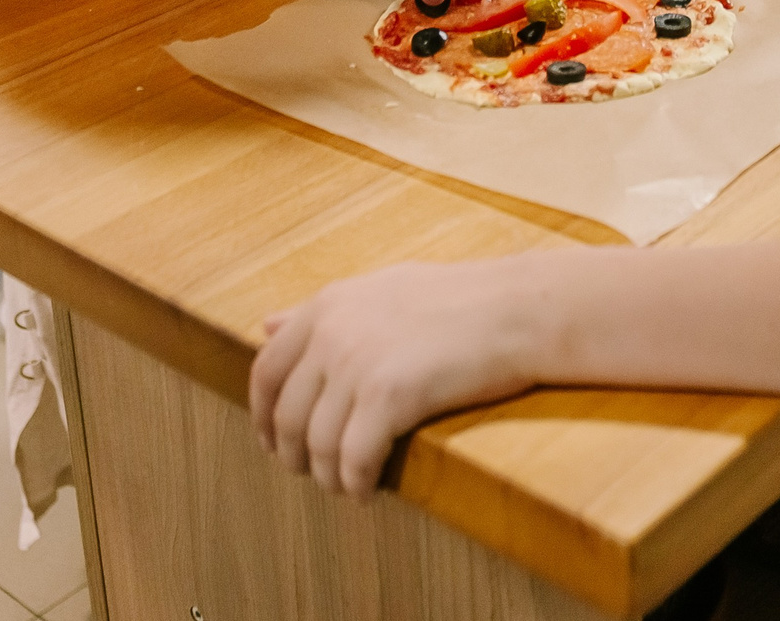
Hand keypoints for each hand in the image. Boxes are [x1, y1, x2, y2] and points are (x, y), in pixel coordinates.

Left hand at [251, 257, 539, 493]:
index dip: (262, 415)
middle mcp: (332, 332)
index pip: (266, 370)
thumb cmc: (460, 299)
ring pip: (318, 444)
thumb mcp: (380, 289)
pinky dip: (355, 483)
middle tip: (311, 472)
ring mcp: (357, 364)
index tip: (272, 440)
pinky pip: (353, 458)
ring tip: (345, 486)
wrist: (516, 309)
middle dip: (293, 454)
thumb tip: (266, 325)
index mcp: (327, 305)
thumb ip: (323, 313)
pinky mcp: (389, 396)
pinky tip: (367, 491)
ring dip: (327, 476)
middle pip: (286, 415)